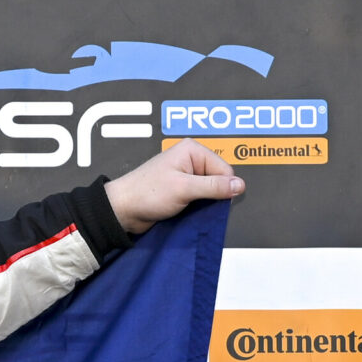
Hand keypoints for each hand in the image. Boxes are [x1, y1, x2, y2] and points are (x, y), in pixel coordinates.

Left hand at [103, 138, 242, 234]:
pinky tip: (189, 211)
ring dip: (205, 202)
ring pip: (210, 191)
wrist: (122, 210)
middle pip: (219, 179)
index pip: (225, 169)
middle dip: (213, 195)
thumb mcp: (184, 189)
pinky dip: (198, 206)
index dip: (222, 187)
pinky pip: (200, 198)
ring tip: (190, 207)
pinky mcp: (181, 190)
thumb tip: (239, 186)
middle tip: (197, 203)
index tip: (211, 200)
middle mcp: (190, 160)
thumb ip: (213, 187)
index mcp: (192, 150)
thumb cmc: (146, 194)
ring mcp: (186, 175)